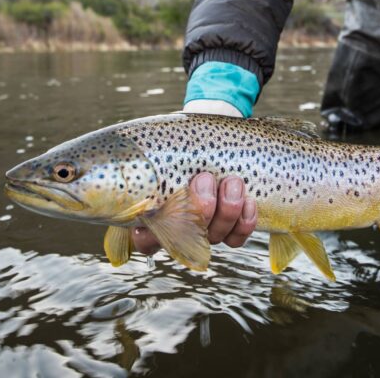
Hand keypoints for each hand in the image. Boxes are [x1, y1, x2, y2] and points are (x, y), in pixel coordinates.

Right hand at [133, 99, 256, 253]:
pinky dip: (244, 220)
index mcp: (155, 213)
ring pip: (214, 237)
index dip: (149, 235)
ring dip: (227, 209)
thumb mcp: (166, 147)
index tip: (158, 208)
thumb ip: (150, 159)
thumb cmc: (185, 143)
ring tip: (232, 181)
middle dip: (199, 208)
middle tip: (205, 177)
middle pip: (186, 239)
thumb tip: (131, 160)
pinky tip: (248, 199)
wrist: (216, 139)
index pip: (144, 240)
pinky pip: (236, 239)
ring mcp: (205, 230)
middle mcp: (180, 228)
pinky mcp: (231, 229)